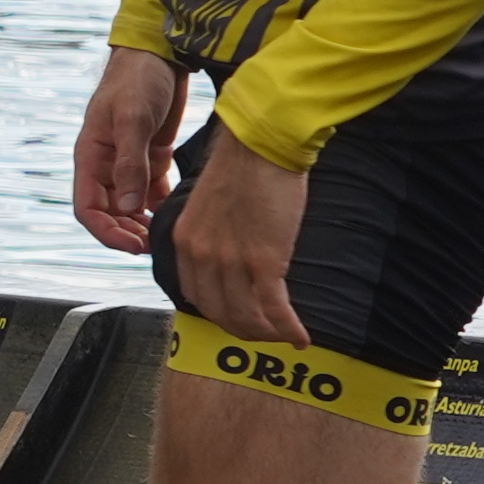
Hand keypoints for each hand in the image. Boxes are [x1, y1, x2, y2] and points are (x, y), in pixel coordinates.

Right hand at [70, 49, 184, 255]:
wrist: (160, 52)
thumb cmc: (137, 79)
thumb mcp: (131, 119)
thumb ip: (128, 163)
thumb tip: (125, 207)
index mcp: (90, 157)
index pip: (87, 209)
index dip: (105, 233)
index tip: (132, 246)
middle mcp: (106, 165)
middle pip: (108, 213)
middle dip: (127, 235)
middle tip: (155, 247)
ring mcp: (128, 162)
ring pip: (129, 207)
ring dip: (143, 225)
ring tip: (165, 236)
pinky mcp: (150, 157)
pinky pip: (150, 192)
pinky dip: (160, 207)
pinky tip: (177, 214)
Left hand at [167, 133, 313, 346]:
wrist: (261, 146)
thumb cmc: (242, 168)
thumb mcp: (208, 205)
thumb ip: (209, 234)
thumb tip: (226, 256)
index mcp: (183, 241)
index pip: (194, 295)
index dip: (217, 313)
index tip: (235, 317)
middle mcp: (201, 256)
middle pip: (218, 312)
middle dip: (243, 330)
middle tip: (264, 335)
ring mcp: (231, 261)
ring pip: (245, 316)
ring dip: (267, 333)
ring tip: (284, 337)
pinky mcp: (264, 260)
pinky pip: (274, 307)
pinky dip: (287, 328)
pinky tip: (300, 338)